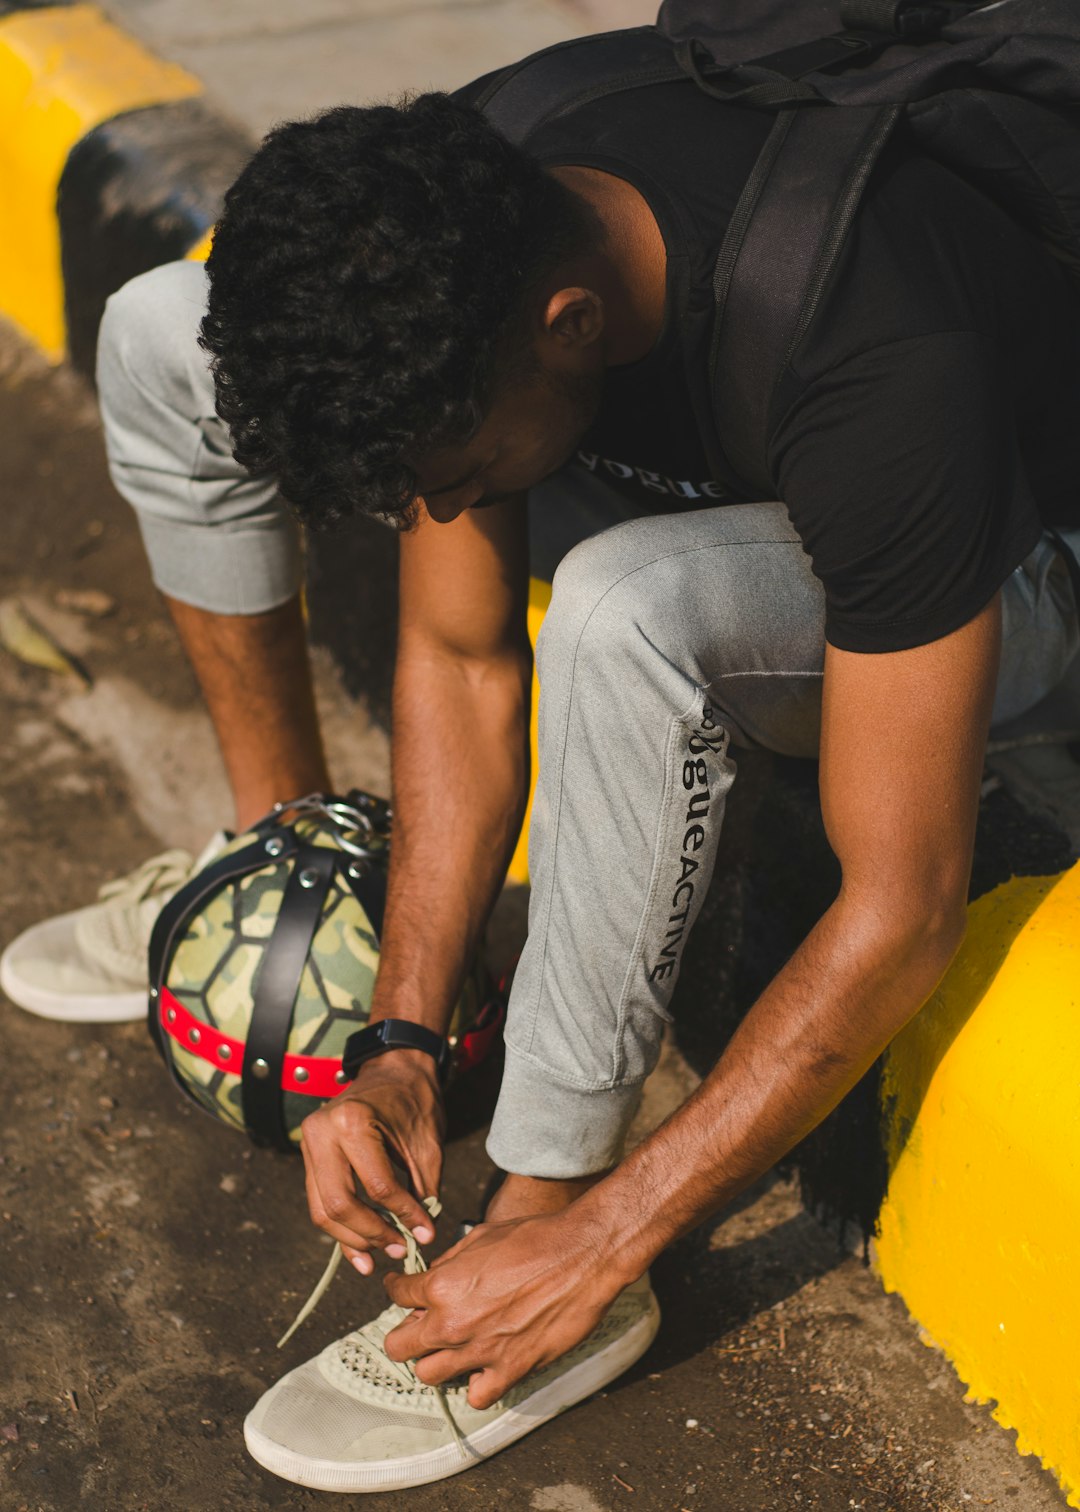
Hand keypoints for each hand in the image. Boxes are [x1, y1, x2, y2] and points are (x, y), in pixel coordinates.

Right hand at [299, 1048, 445, 1272]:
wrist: (394, 1068)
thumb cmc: (414, 1100)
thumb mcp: (427, 1143)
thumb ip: (423, 1189)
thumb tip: (420, 1236)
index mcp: (353, 1122)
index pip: (378, 1186)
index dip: (404, 1215)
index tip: (425, 1234)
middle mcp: (322, 1132)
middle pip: (339, 1205)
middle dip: (372, 1234)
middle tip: (400, 1250)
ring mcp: (309, 1144)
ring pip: (323, 1209)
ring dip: (353, 1238)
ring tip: (384, 1253)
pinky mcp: (310, 1156)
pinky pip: (320, 1201)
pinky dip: (340, 1230)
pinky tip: (360, 1252)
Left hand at [383, 1207, 622, 1407]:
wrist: (583, 1255)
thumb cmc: (535, 1237)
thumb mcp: (482, 1235)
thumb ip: (449, 1262)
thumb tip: (431, 1276)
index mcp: (441, 1285)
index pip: (398, 1294)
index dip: (399, 1288)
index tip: (404, 1289)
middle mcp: (452, 1323)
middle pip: (399, 1347)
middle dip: (405, 1333)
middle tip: (421, 1324)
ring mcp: (480, 1351)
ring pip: (428, 1375)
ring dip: (436, 1360)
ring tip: (452, 1348)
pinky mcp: (511, 1370)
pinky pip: (476, 1396)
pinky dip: (477, 1385)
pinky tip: (484, 1368)